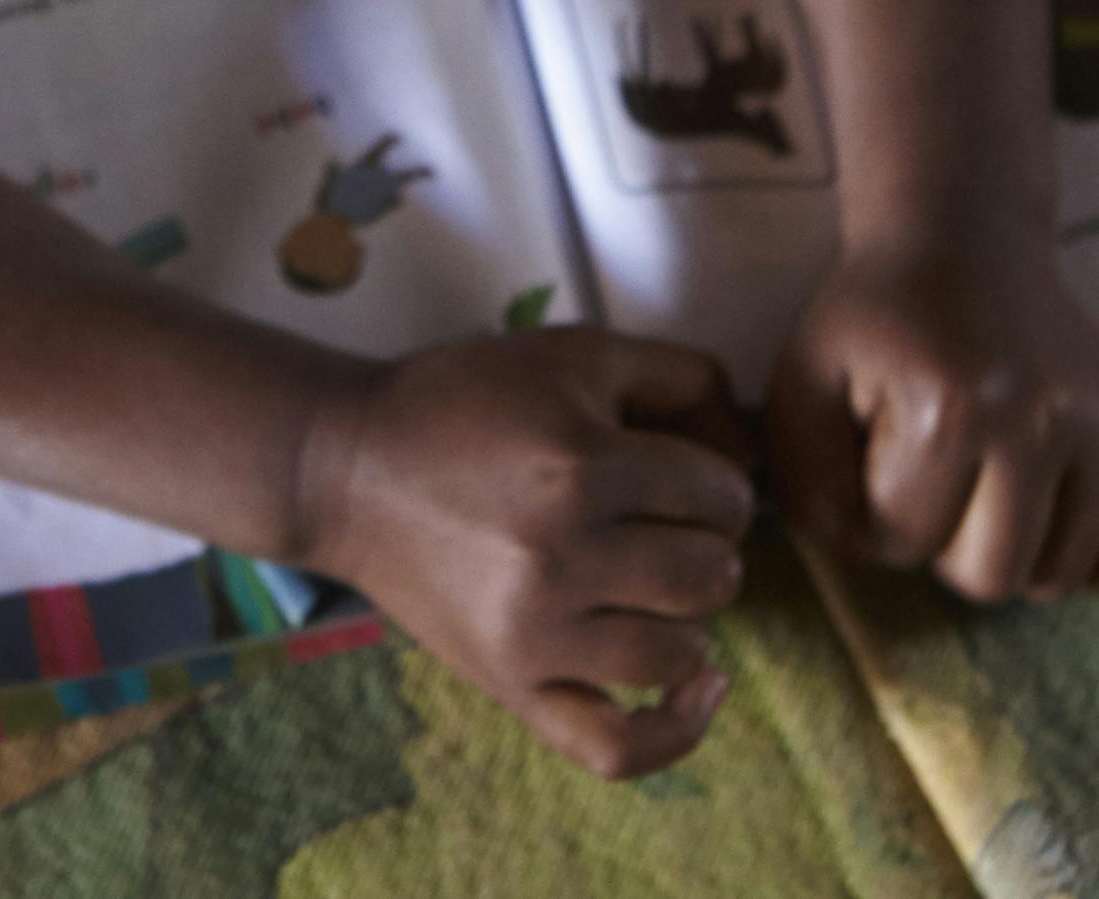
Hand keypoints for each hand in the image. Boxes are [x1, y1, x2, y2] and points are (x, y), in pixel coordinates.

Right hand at [295, 328, 755, 779]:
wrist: (345, 467)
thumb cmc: (465, 401)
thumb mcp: (575, 352)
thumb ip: (683, 376)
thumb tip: (753, 448)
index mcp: (579, 467)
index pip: (718, 495)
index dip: (716, 480)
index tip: (682, 474)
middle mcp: (559, 557)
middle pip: (709, 573)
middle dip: (707, 543)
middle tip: (668, 524)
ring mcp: (533, 634)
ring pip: (677, 652)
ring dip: (688, 617)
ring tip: (656, 587)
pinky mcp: (508, 684)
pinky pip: (613, 747)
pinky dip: (675, 732)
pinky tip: (704, 687)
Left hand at [766, 234, 1098, 600]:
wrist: (963, 242)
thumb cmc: (878, 323)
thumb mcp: (805, 383)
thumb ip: (808, 483)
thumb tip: (860, 554)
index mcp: (952, 407)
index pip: (903, 546)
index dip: (871, 518)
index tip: (874, 462)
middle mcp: (1042, 417)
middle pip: (993, 578)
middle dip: (944, 548)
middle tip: (933, 483)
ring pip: (1062, 575)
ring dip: (1012, 551)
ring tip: (984, 487)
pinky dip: (1091, 558)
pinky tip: (1045, 515)